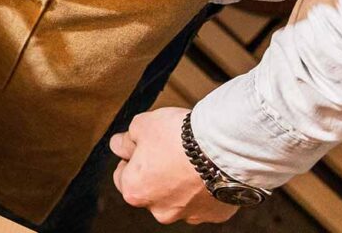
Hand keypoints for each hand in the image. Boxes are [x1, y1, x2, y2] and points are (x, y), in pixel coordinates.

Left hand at [110, 108, 239, 224]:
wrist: (222, 148)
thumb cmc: (177, 137)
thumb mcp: (142, 125)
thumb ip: (126, 139)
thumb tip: (119, 144)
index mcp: (135, 191)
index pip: (122, 177)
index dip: (130, 159)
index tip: (140, 146)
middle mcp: (160, 210)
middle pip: (152, 190)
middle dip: (157, 173)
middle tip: (168, 150)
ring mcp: (189, 215)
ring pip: (179, 198)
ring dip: (181, 183)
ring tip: (191, 158)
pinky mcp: (214, 214)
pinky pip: (205, 200)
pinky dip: (204, 187)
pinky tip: (209, 169)